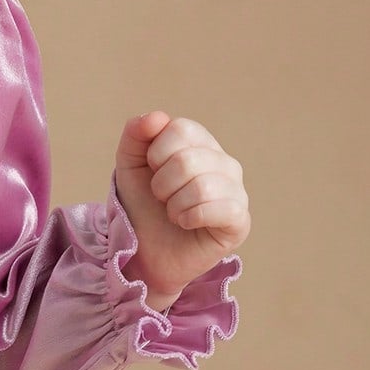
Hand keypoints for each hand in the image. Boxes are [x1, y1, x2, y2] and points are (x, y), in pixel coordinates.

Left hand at [113, 111, 249, 303]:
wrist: (143, 252)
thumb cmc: (141, 206)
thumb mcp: (129, 165)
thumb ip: (136, 134)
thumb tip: (157, 117)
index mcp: (201, 144)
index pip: (180, 128)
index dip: (155, 153)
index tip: (152, 172)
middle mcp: (224, 163)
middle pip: (188, 159)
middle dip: (161, 184)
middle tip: (161, 198)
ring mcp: (236, 191)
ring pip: (202, 185)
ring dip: (174, 204)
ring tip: (173, 213)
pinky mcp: (240, 221)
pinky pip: (222, 209)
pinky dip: (191, 218)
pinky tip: (187, 224)